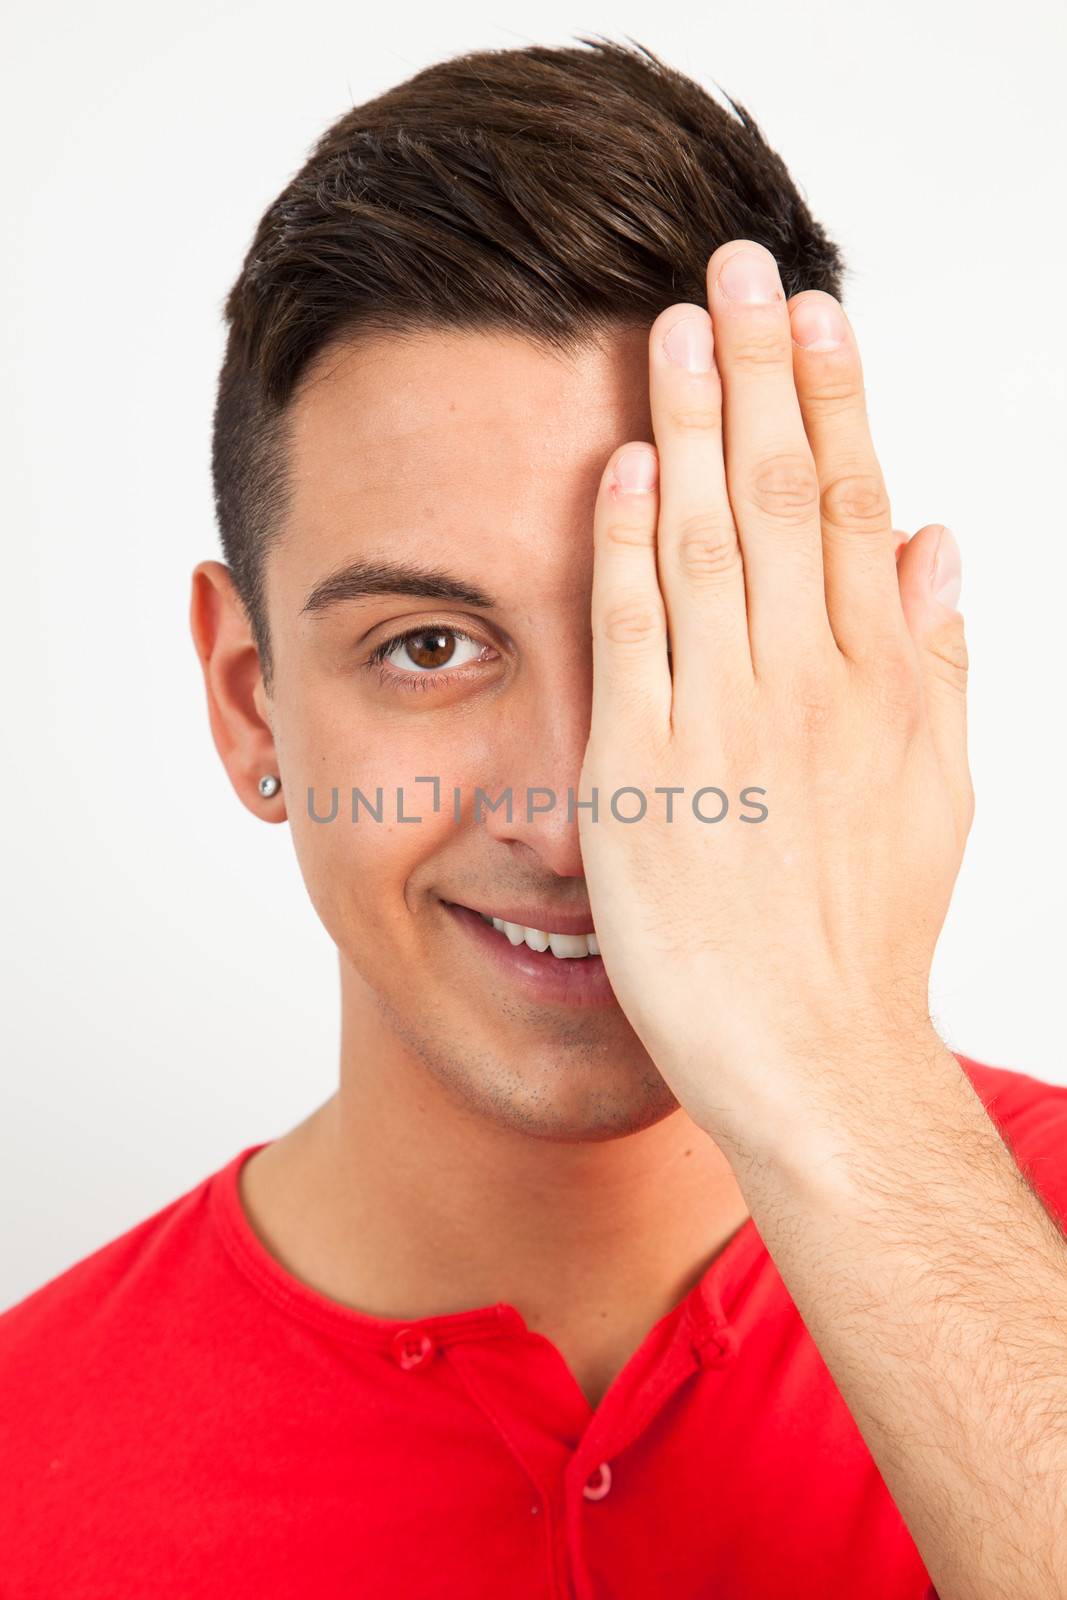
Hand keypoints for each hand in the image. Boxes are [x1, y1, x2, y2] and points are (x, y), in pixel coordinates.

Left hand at [577, 239, 973, 1163]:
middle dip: (758, 370)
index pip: (851, 502)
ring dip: (690, 423)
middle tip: (735, 264)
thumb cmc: (868, 929)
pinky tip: (622, 466)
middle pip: (781, 494)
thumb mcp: (938, 785)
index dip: (829, 398)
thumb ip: (936, 657)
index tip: (810, 311)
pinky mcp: (645, 773)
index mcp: (881, 678)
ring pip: (709, 540)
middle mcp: (809, 682)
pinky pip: (637, 635)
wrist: (811, 1054)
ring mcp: (726, 723)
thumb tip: (940, 542)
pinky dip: (629, 546)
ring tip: (673, 325)